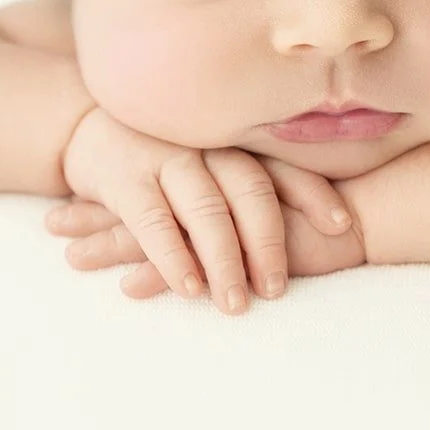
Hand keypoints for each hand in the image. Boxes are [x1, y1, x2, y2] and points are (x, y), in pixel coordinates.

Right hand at [58, 106, 355, 314]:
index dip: (313, 194)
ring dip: (223, 261)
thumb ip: (252, 179)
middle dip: (268, 243)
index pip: (282, 166)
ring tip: (236, 303)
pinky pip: (153, 221)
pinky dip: (172, 256)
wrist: (87, 126)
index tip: (342, 226)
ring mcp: (167, 159)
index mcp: (233, 142)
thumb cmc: (168, 153)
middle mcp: (206, 146)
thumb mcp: (213, 156)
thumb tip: (325, 216)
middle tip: (277, 289)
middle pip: (250, 191)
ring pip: (205, 210)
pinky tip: (188, 288)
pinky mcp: (125, 179)